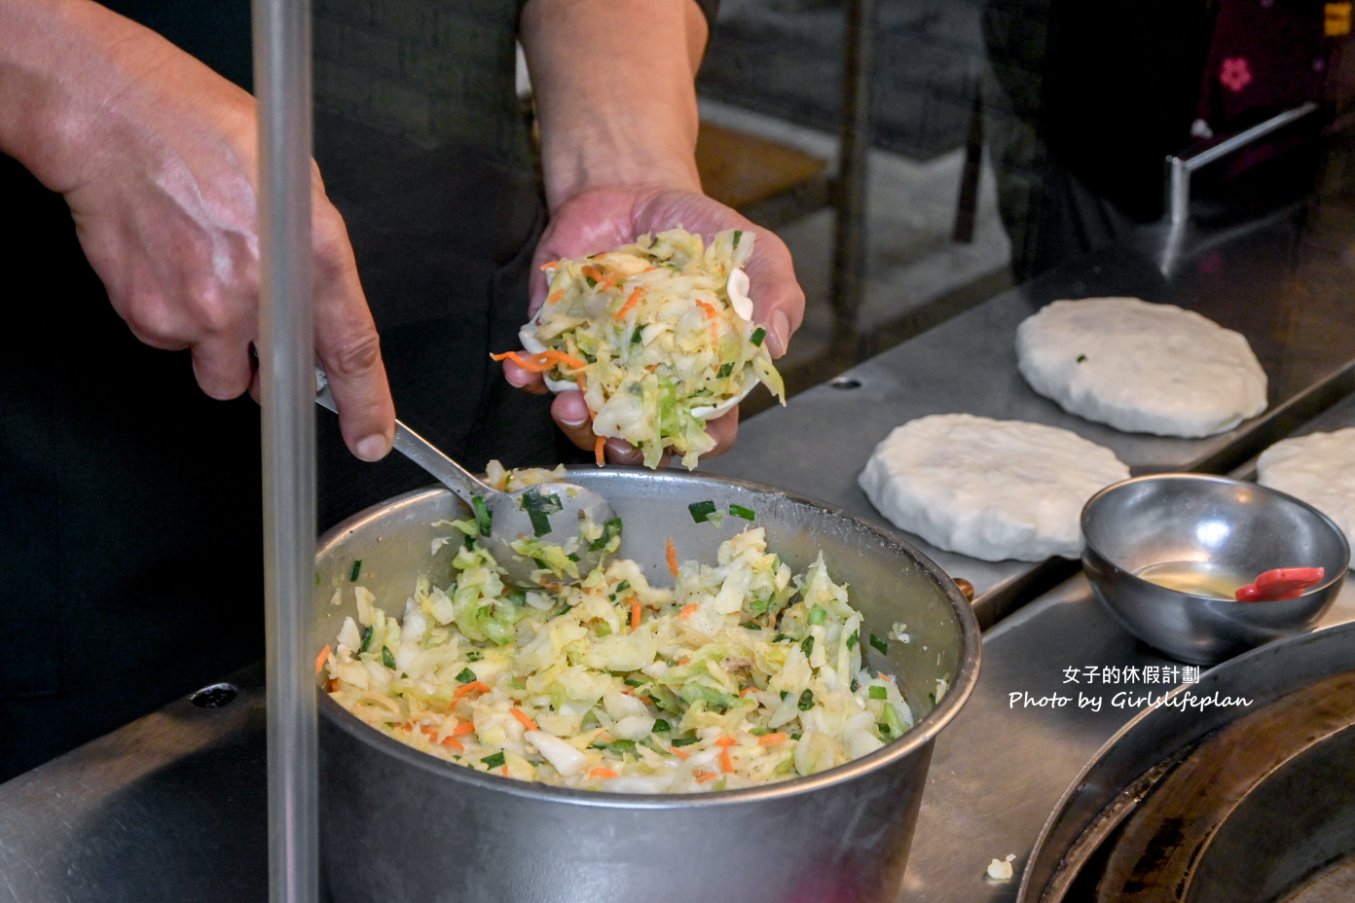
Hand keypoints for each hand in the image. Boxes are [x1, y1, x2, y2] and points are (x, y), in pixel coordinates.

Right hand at [2, 1, 394, 460]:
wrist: (118, 122)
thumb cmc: (206, 134)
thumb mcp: (296, 185)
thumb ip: (313, 259)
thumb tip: (317, 309)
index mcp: (314, 255)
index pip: (351, 350)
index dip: (364, 404)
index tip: (370, 439)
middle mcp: (263, 293)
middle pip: (278, 383)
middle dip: (271, 373)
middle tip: (252, 325)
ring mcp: (205, 311)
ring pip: (219, 374)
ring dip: (216, 347)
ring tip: (200, 283)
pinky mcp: (152, 317)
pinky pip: (169, 344)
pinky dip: (170, 319)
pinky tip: (166, 267)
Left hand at [502, 185, 805, 464]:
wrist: (635, 188)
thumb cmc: (701, 234)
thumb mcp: (757, 253)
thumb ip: (777, 294)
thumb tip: (778, 343)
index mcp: (698, 375)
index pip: (700, 429)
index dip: (693, 444)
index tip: (681, 438)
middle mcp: (645, 379)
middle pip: (635, 435)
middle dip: (620, 445)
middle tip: (612, 434)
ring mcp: (598, 362)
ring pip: (582, 415)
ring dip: (572, 421)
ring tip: (569, 405)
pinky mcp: (556, 338)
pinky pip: (538, 368)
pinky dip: (527, 377)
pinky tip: (524, 373)